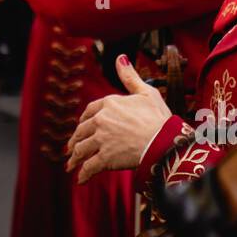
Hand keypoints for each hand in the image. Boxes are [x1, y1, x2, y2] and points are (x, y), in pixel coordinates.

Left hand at [66, 54, 170, 183]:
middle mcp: (101, 120)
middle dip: (75, 141)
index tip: (81, 127)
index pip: (89, 111)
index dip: (84, 120)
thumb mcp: (146, 92)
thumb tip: (120, 57)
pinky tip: (80, 179)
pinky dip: (83, 174)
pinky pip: (89, 167)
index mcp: (109, 103)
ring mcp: (102, 139)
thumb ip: (129, 76)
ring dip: (75, 159)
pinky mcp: (105, 158)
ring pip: (81, 149)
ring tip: (72, 166)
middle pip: (82, 131)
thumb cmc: (159, 117)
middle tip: (71, 149)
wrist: (165, 141)